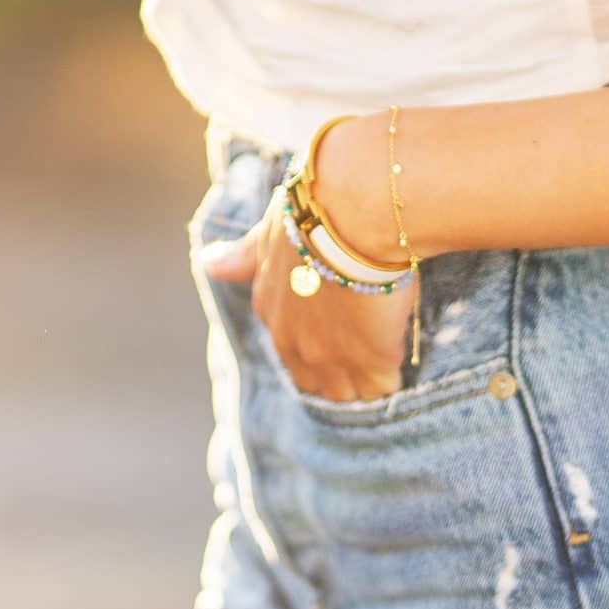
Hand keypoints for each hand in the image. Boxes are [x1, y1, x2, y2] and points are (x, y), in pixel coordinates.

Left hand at [199, 191, 416, 403]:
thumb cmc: (313, 212)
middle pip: (314, 383)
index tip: (337, 330)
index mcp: (270, 311)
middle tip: (361, 358)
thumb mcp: (270, 232)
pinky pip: (381, 392)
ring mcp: (332, 357)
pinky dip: (390, 385)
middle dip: (335, 377)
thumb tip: (208, 264)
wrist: (354, 214)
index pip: (289, 348)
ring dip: (360, 388)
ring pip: (344, 396)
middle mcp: (294, 343)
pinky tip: (399, 366)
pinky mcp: (372, 361)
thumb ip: (244, 255)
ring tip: (381, 368)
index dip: (316, 345)